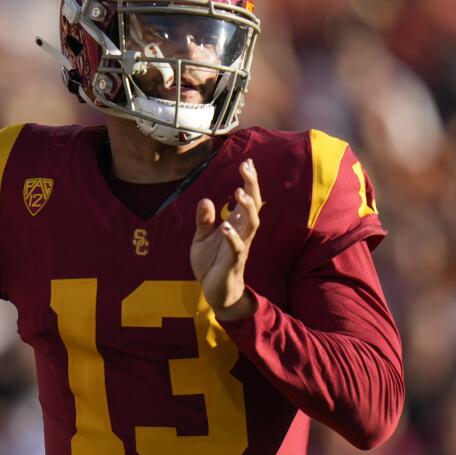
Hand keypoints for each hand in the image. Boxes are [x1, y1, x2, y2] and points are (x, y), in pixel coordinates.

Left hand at [191, 159, 261, 320]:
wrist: (215, 292)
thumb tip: (206, 200)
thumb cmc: (211, 264)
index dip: (249, 180)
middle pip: (254, 205)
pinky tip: (224, 227)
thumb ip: (204, 220)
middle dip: (252, 186)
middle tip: (247, 168)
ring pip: (252, 224)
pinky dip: (232, 237)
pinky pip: (237, 248)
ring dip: (247, 208)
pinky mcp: (233, 262)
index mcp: (235, 224)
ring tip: (239, 192)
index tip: (248, 162)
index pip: (247, 198)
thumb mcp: (201, 238)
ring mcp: (240, 246)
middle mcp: (242, 232)